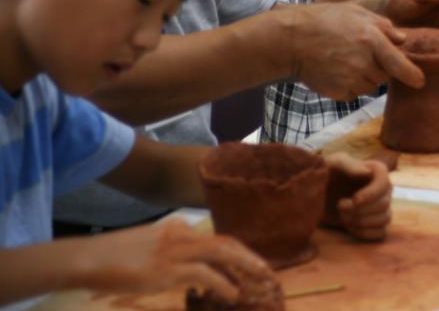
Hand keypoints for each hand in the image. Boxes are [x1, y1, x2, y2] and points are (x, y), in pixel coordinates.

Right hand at [72, 219, 269, 303]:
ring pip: (223, 253)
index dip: (236, 252)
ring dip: (245, 267)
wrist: (88, 259)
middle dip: (249, 257)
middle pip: (226, 242)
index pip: (215, 238)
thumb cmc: (112, 257)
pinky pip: (206, 274)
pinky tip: (232, 295)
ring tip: (260, 280)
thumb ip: (169, 248)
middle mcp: (181, 235)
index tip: (250, 264)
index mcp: (177, 228)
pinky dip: (223, 283)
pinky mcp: (168, 269)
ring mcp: (175, 250)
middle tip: (267, 271)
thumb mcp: (147, 245)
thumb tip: (188, 266)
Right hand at [283, 3, 423, 98]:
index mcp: (372, 41)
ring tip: (346, 59)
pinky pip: (354, 93)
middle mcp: (364, 63)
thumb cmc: (326, 21)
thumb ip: (384, 27)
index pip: (400, 65)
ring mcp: (350, 80)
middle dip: (380, 67)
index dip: (412, 75)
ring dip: (365, 77)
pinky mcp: (338, 93)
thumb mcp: (358, 14)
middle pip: (385, 75)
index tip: (420, 82)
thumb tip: (404, 40)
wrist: (292, 40)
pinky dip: (350, 85)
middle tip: (362, 53)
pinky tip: (337, 70)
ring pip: (370, 85)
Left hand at [322, 153, 392, 240]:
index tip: (355, 200)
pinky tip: (349, 227)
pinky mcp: (373, 223)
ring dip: (362, 222)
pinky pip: (381, 233)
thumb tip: (367, 173)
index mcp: (376, 171)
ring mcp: (380, 207)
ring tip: (343, 217)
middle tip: (340, 206)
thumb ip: (348, 164)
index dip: (372, 194)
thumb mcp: (333, 164)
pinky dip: (365, 233)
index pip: (385, 183)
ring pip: (385, 219)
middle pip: (384, 204)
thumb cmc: (325, 174)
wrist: (315, 194)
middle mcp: (382, 189)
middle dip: (361, 210)